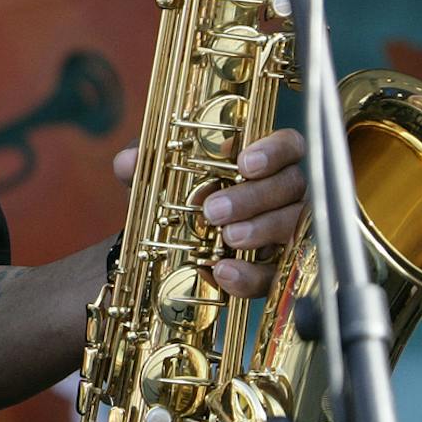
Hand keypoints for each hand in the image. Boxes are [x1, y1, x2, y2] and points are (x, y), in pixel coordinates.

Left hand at [109, 128, 307, 298]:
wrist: (169, 242)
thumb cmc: (177, 195)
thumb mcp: (159, 176)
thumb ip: (145, 162)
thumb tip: (129, 161)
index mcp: (264, 160)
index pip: (289, 145)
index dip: (274, 151)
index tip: (244, 163)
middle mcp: (285, 192)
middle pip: (291, 186)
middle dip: (253, 197)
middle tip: (214, 210)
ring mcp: (287, 230)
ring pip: (293, 226)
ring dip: (260, 231)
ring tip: (227, 237)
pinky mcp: (278, 268)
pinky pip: (276, 273)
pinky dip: (251, 275)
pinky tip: (224, 272)